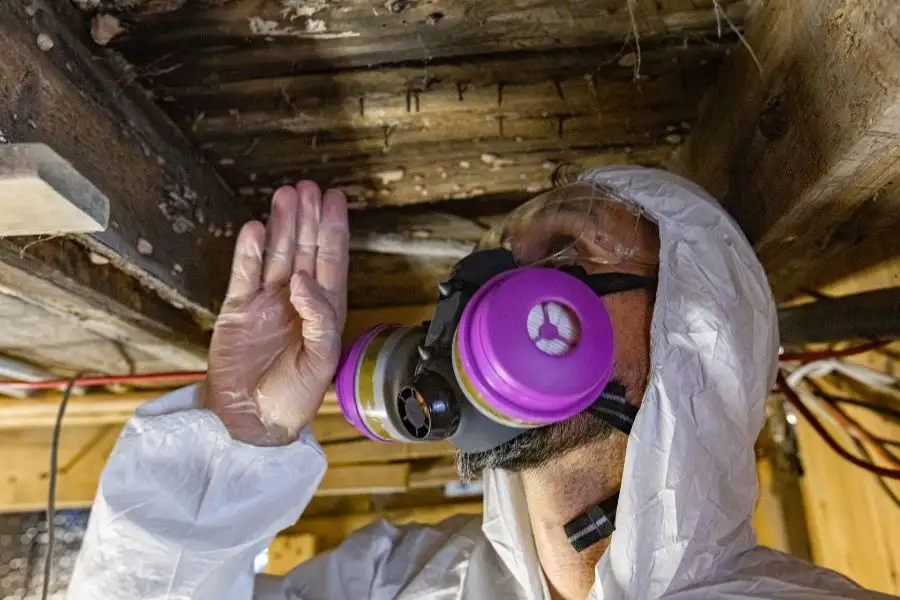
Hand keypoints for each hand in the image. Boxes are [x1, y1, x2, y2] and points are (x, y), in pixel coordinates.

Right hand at [203, 182, 348, 445]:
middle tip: (307, 187)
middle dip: (307, 218)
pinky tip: (255, 229)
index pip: (331, 261)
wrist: (251, 420)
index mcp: (324, 311)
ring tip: (284, 195)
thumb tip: (303, 279)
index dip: (333, 230)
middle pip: (303, 249)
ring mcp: (266, 303)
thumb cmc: (294, 396)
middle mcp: (296, 300)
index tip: (334, 199)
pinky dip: (248, 252)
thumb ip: (319, 318)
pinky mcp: (238, 310)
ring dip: (281, 226)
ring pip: (275, 255)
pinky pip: (244, 274)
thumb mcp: (320, 360)